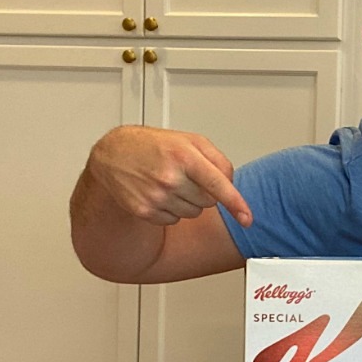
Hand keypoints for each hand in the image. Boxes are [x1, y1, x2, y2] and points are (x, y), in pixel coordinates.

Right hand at [85, 125, 251, 226]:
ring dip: (187, 202)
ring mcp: (156, 196)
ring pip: (193, 213)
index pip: (218, 184)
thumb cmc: (154, 146)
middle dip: (203, 191)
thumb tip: (231, 184)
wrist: (113, 154)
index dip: (236, 203)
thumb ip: (218, 160)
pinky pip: (174, 220)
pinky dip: (170, 210)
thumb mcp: (190, 140)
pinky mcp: (145, 211)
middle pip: (209, 202)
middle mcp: (170, 178)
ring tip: (168, 182)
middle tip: (184, 175)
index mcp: (184, 156)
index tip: (247, 218)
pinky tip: (157, 193)